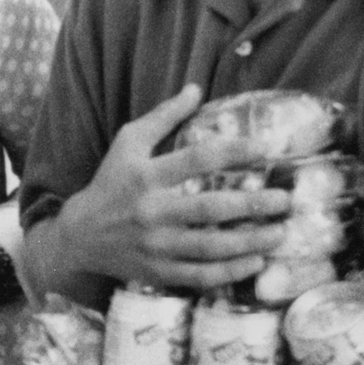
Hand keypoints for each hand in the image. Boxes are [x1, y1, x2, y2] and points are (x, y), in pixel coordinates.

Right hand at [43, 83, 291, 292]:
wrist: (79, 235)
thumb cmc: (109, 182)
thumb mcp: (128, 143)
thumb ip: (163, 116)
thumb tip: (196, 89)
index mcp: (146, 176)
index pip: (197, 159)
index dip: (234, 152)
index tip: (265, 148)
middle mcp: (151, 211)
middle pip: (210, 208)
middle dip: (253, 204)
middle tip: (284, 199)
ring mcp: (155, 245)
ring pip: (210, 246)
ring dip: (250, 241)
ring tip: (280, 233)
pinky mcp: (158, 271)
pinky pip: (200, 275)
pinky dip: (230, 272)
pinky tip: (255, 263)